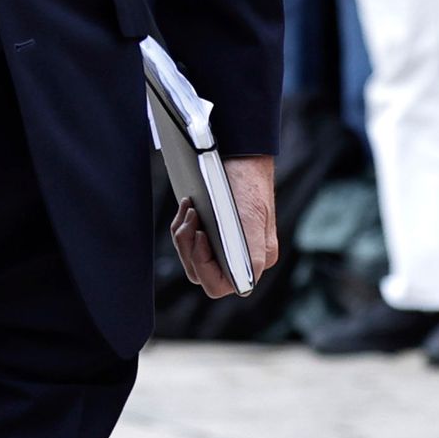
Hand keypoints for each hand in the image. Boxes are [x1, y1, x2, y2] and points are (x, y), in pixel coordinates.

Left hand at [172, 156, 278, 299]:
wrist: (243, 153)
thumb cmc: (247, 182)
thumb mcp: (250, 217)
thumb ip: (252, 253)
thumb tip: (246, 284)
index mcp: (255, 260)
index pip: (219, 284)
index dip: (203, 266)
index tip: (201, 236)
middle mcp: (241, 259)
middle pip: (199, 271)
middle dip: (187, 246)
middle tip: (190, 217)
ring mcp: (225, 246)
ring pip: (191, 256)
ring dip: (183, 233)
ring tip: (189, 207)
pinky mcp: (213, 232)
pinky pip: (190, 241)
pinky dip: (184, 225)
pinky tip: (189, 205)